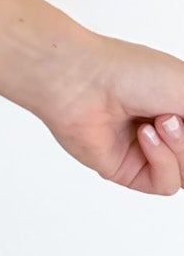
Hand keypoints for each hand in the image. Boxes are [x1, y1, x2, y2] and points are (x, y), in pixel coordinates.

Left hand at [36, 32, 183, 194]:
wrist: (81, 80)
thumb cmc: (131, 72)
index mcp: (180, 106)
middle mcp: (168, 131)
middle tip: (178, 120)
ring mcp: (149, 153)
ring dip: (181, 149)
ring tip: (162, 122)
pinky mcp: (129, 172)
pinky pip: (165, 184)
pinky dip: (162, 160)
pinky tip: (145, 136)